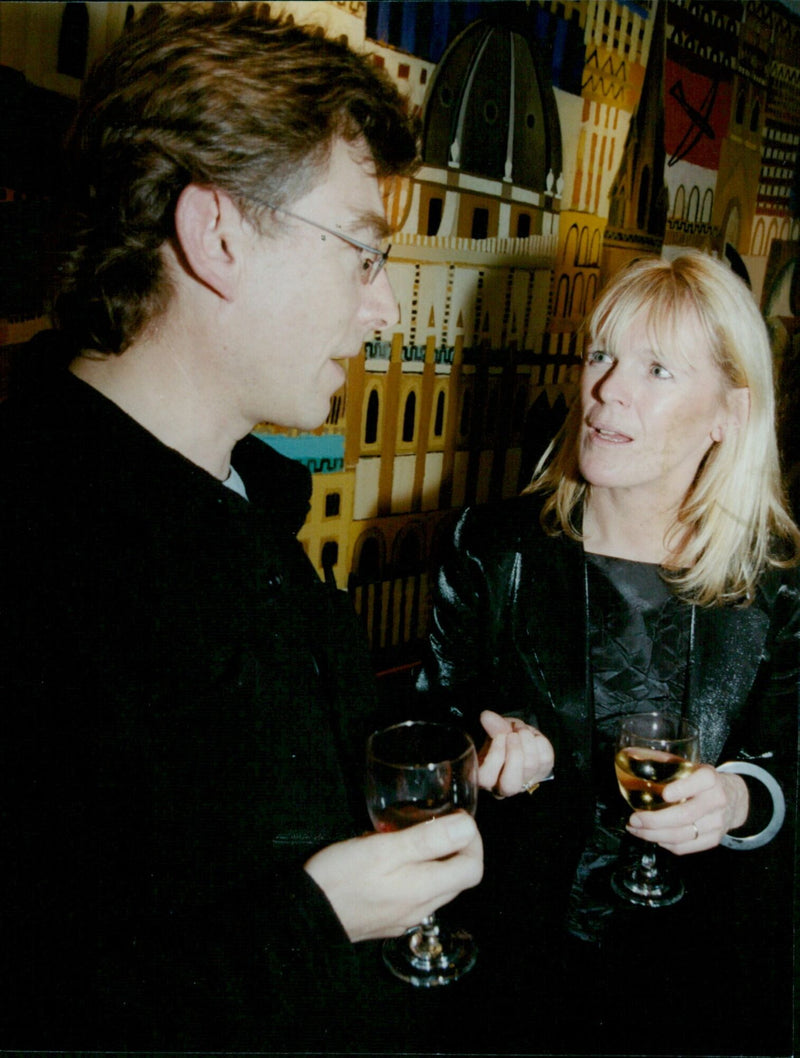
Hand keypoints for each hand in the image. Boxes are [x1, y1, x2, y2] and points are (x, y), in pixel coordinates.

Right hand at [303, 810, 482, 942]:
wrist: (305, 915)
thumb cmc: (342, 876)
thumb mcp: (384, 849)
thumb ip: (427, 839)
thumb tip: (467, 827)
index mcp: (424, 890)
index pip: (473, 870)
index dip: (474, 842)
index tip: (457, 819)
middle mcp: (421, 909)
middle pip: (457, 880)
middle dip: (457, 850)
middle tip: (438, 822)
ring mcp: (404, 918)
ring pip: (437, 888)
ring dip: (437, 862)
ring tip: (414, 837)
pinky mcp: (388, 921)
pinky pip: (416, 897)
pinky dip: (417, 876)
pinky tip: (395, 862)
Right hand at [477, 710, 554, 797]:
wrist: (518, 739)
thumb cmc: (501, 739)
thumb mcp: (493, 732)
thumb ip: (491, 726)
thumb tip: (486, 716)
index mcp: (485, 778)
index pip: (486, 778)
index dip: (495, 755)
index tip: (500, 736)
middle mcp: (504, 788)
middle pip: (510, 784)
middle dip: (514, 753)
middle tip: (513, 735)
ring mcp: (525, 782)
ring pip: (530, 767)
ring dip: (527, 741)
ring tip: (521, 729)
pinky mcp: (542, 774)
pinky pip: (546, 759)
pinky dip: (540, 742)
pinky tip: (533, 736)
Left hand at [626, 764, 748, 854]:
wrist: (734, 799)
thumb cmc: (703, 783)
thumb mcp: (693, 768)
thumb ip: (671, 767)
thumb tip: (635, 764)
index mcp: (709, 778)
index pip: (700, 781)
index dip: (681, 789)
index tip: (664, 794)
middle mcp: (716, 800)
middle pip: (684, 815)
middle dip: (654, 820)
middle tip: (634, 819)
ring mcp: (716, 823)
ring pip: (681, 835)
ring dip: (653, 835)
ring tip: (636, 830)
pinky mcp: (714, 840)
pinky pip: (685, 847)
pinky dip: (665, 844)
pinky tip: (654, 837)